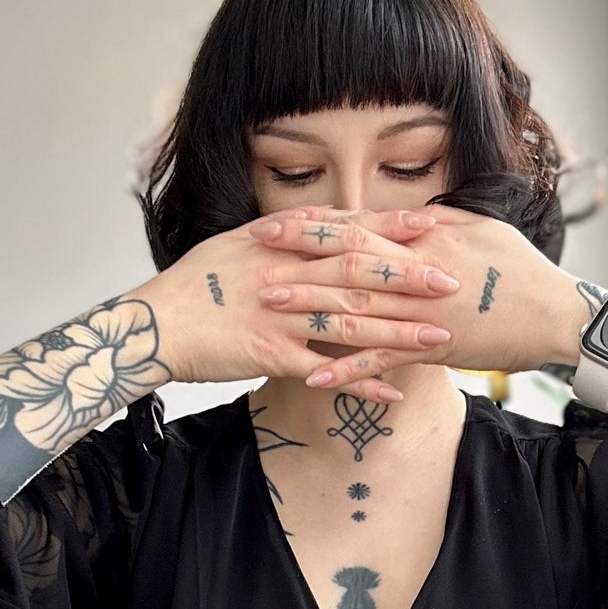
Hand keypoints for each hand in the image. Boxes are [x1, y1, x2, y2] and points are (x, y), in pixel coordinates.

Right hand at [149, 208, 462, 402]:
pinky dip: (361, 381)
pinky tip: (394, 390)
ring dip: (398, 332)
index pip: (345, 230)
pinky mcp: (271, 355)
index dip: (390, 227)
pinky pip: (326, 369)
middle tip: (452, 283)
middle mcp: (284, 274)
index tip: (432, 224)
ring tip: (440, 340)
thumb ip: (284, 234)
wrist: (155, 325)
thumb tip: (323, 218)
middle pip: (356, 272)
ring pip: (350, 320)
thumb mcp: (237, 245)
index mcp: (278, 243)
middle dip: (408, 278)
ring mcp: (279, 316)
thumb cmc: (195, 286)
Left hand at [247, 205, 588, 390]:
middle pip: (347, 256)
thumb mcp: (481, 233)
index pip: (362, 225)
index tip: (277, 220)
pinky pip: (381, 359)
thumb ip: (439, 226)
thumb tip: (409, 218)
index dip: (316, 224)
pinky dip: (347, 367)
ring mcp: (423, 309)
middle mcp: (419, 268)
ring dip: (308, 305)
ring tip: (265, 306)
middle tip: (252, 251)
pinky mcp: (434, 347)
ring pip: (356, 305)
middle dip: (297, 253)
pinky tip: (312, 374)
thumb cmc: (524, 273)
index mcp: (428, 236)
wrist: (559, 316)